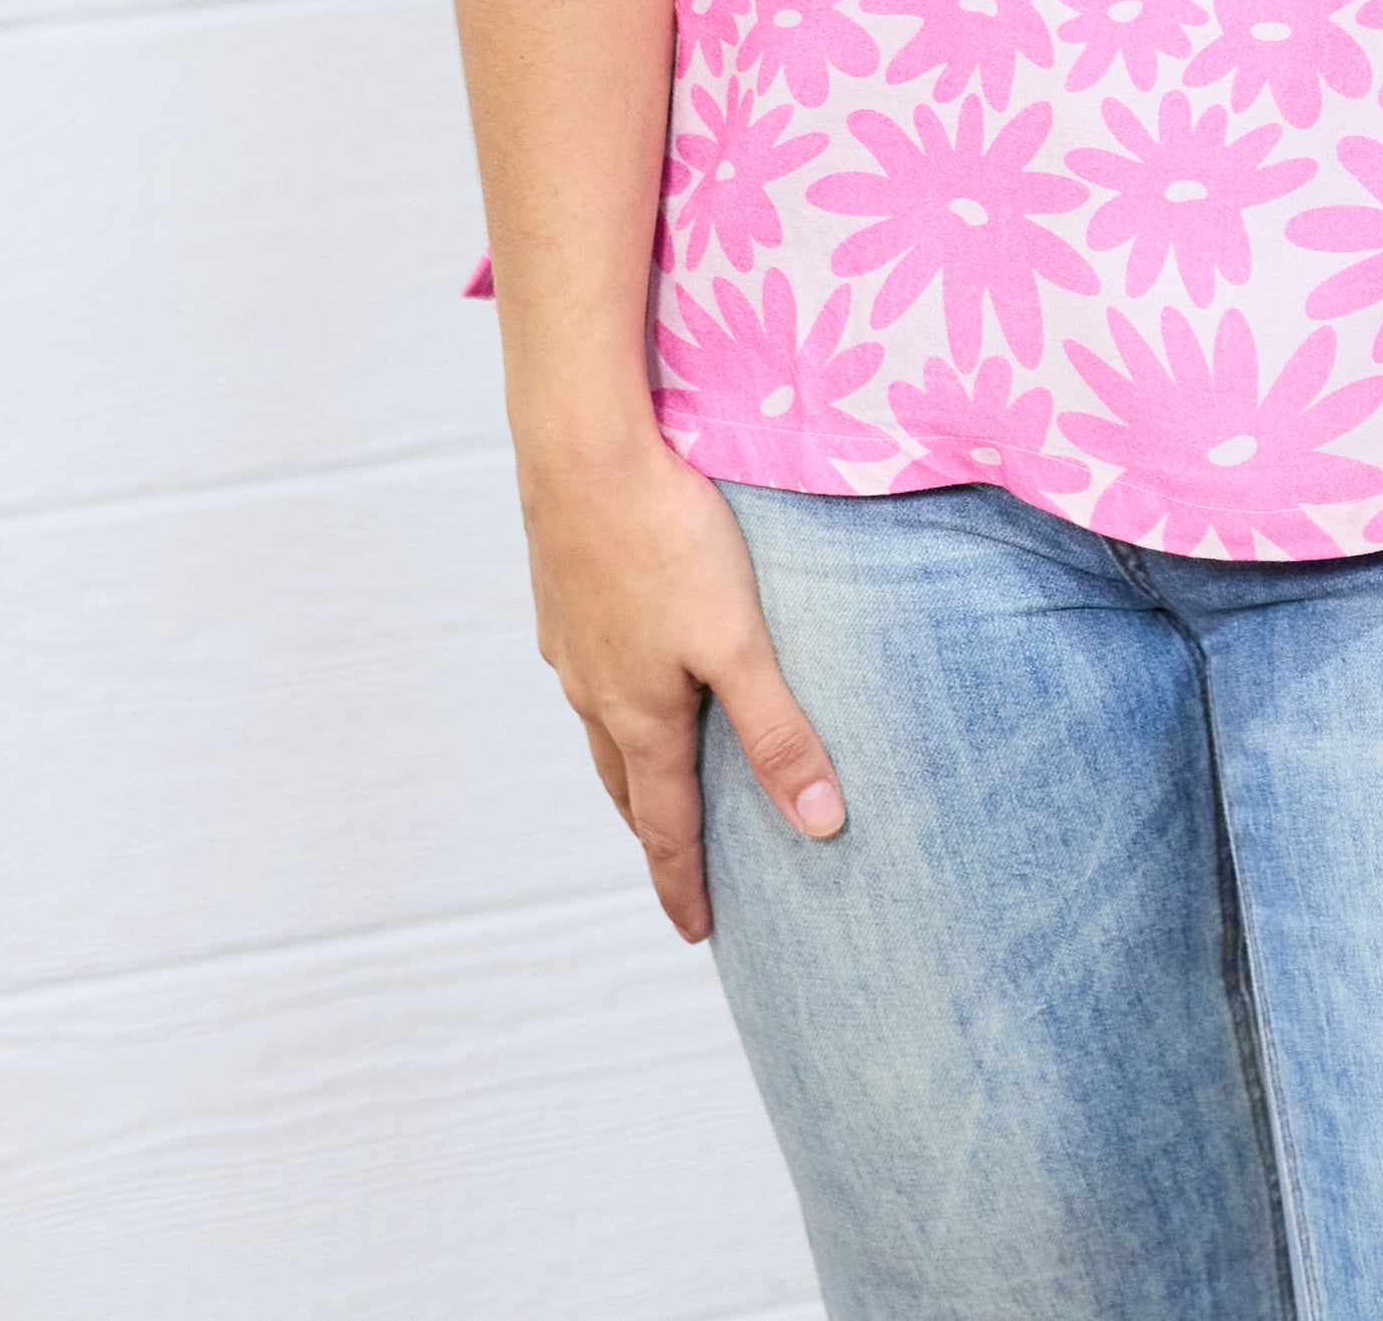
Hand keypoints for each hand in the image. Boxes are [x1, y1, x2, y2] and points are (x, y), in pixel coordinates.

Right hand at [518, 425, 844, 942]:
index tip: (697, 932)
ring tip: (657, 779)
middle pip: (627, 785)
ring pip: (602, 726)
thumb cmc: (668, 540)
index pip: (666, 827)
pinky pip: (590, 670)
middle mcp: (595, 691)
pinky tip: (628, 670)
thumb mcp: (739, 642)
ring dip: (630, 765)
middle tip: (681, 866)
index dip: (684, 884)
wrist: (582, 449)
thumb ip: (778, 731)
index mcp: (641, 716)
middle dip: (655, 831)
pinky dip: (613, 699)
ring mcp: (571, 642)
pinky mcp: (563, 593)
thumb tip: (819, 826)